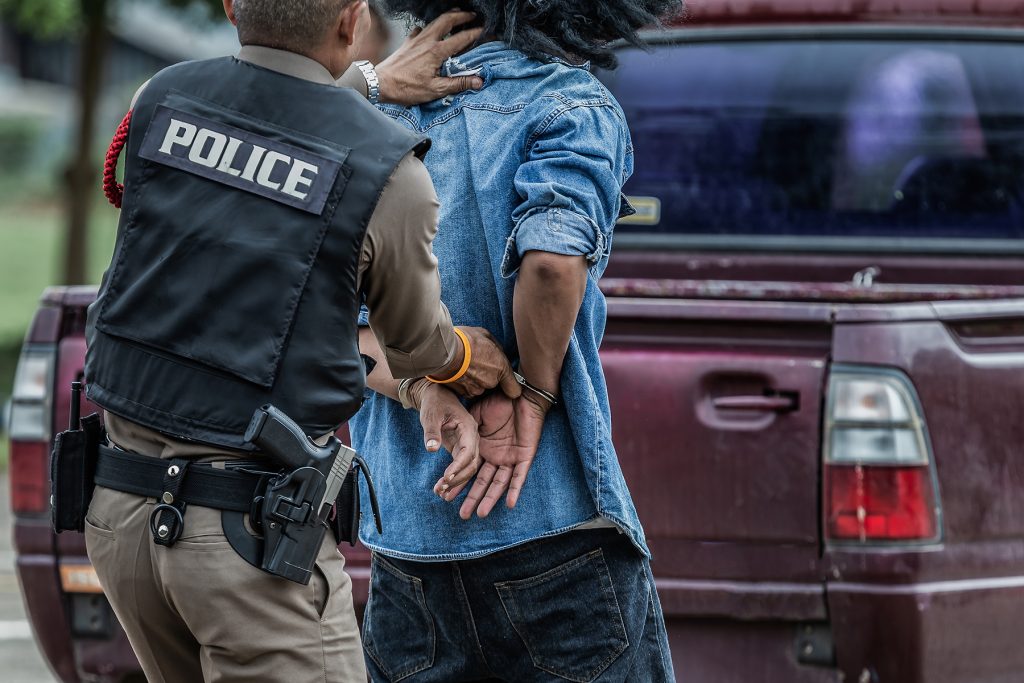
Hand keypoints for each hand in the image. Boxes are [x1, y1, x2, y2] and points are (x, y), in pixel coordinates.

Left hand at [376, 10, 484, 105]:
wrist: (380, 83)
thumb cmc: (406, 88)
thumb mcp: (435, 89)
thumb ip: (458, 84)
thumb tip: (478, 81)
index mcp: (437, 51)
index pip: (462, 38)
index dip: (476, 33)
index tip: (486, 31)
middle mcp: (427, 40)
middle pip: (448, 20)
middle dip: (462, 16)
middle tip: (473, 15)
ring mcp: (416, 39)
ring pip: (434, 22)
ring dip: (448, 17)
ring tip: (457, 14)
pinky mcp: (407, 42)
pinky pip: (420, 29)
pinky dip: (429, 27)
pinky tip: (430, 31)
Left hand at [408, 380, 480, 491]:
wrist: (437, 397)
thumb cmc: (434, 403)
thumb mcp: (430, 415)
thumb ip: (431, 432)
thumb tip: (431, 449)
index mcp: (468, 427)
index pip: (467, 451)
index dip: (458, 466)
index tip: (446, 478)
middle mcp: (472, 437)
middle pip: (472, 463)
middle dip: (458, 479)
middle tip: (441, 490)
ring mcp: (467, 444)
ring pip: (468, 468)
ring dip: (456, 482)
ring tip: (440, 493)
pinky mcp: (461, 449)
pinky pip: (461, 466)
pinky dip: (453, 478)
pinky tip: (442, 488)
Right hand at [439, 393, 549, 518]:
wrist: (521, 394)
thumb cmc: (499, 401)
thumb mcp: (476, 416)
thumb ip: (467, 431)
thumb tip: (451, 443)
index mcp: (483, 449)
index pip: (470, 471)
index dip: (458, 483)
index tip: (444, 494)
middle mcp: (496, 457)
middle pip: (483, 483)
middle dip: (473, 498)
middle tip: (462, 515)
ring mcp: (511, 458)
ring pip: (499, 484)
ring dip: (491, 499)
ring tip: (480, 513)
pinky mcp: (525, 456)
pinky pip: (520, 477)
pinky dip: (515, 490)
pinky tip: (510, 504)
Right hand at [450, 327, 520, 399]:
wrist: (443, 351)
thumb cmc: (465, 340)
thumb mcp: (485, 335)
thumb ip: (495, 347)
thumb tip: (497, 352)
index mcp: (501, 368)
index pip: (514, 389)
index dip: (511, 386)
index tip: (506, 383)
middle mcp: (491, 382)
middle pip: (493, 384)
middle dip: (487, 375)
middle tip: (476, 362)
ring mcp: (477, 389)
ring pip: (479, 387)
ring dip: (474, 379)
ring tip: (464, 365)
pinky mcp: (463, 393)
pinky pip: (467, 389)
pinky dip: (463, 383)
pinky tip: (458, 371)